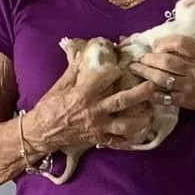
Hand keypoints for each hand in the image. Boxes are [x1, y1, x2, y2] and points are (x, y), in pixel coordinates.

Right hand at [22, 53, 158, 152]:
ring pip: (126, 125)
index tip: (125, 64)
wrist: (41, 132)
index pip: (105, 79)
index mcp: (84, 94)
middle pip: (122, 101)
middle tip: (153, 85)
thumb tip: (82, 51)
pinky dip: (131, 141)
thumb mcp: (61, 85)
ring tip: (152, 113)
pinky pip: (118, 142)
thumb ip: (75, 70)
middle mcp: (94, 111)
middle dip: (141, 93)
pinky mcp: (98, 139)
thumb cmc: (49, 106)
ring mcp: (98, 127)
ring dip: (141, 120)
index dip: (116, 71)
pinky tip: (142, 136)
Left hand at [127, 34, 194, 117]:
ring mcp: (190, 86)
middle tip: (140, 58)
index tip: (155, 45)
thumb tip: (156, 41)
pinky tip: (143, 86)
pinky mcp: (183, 100)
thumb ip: (185, 49)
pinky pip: (162, 95)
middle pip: (167, 61)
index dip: (164, 42)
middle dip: (149, 58)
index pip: (181, 43)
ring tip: (135, 68)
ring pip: (162, 78)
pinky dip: (150, 91)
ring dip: (145, 72)